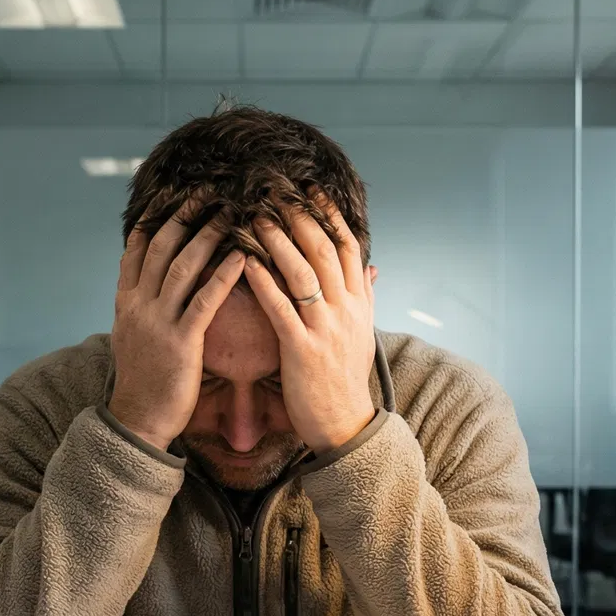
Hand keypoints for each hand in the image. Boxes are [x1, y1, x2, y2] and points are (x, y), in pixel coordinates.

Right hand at [108, 198, 245, 451]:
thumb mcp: (132, 337)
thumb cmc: (144, 382)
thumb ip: (139, 307)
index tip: (172, 196)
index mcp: (126, 303)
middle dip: (182, 217)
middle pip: (159, 248)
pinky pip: (204, 301)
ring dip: (206, 237)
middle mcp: (138, 306)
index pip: (135, 250)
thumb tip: (146, 285)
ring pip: (181, 267)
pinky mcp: (181, 342)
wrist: (138, 420)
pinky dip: (222, 275)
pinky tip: (240, 257)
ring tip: (228, 214)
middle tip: (206, 192)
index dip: (154, 220)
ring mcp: (157, 323)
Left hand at [242, 193, 376, 453]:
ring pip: (302, 273)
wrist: (346, 425)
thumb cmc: (346, 380)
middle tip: (277, 192)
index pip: (347, 247)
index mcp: (358, 303)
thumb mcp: (363, 334)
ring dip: (278, 241)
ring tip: (256, 217)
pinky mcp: (301, 349)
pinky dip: (263, 281)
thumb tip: (370, 267)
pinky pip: (281, 307)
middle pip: (323, 250)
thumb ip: (364, 297)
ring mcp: (325, 328)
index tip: (311, 190)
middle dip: (300, 218)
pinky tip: (245, 262)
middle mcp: (345, 310)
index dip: (329, 216)